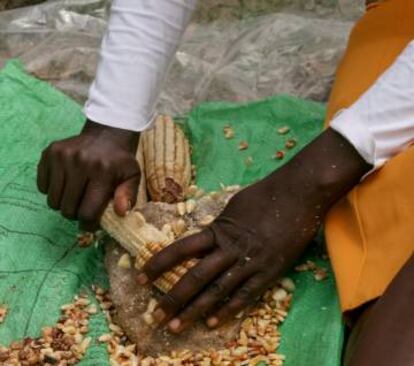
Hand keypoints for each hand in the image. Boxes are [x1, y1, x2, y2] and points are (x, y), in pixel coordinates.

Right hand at [37, 120, 139, 230]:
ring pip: (53, 200)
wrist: (107, 135)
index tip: (91, 221)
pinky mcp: (49, 153)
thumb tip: (121, 212)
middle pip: (68, 209)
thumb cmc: (120, 162)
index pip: (87, 212)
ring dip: (63, 203)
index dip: (89, 223)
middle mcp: (80, 163)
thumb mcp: (132, 177)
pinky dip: (52, 190)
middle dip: (76, 213)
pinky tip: (66, 183)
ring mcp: (62, 157)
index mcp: (103, 172)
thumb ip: (128, 196)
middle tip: (84, 206)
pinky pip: (42, 186)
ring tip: (76, 195)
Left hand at [139, 128, 371, 331]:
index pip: (181, 249)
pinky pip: (245, 296)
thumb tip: (208, 234)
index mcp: (218, 230)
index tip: (142, 276)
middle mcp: (230, 249)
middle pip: (196, 276)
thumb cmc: (265, 195)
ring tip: (177, 326)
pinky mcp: (269, 272)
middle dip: (173, 297)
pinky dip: (228, 310)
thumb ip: (219, 224)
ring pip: (217, 291)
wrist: (297, 194)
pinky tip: (212, 323)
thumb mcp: (234, 206)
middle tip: (155, 315)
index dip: (159, 263)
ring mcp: (249, 263)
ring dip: (195, 311)